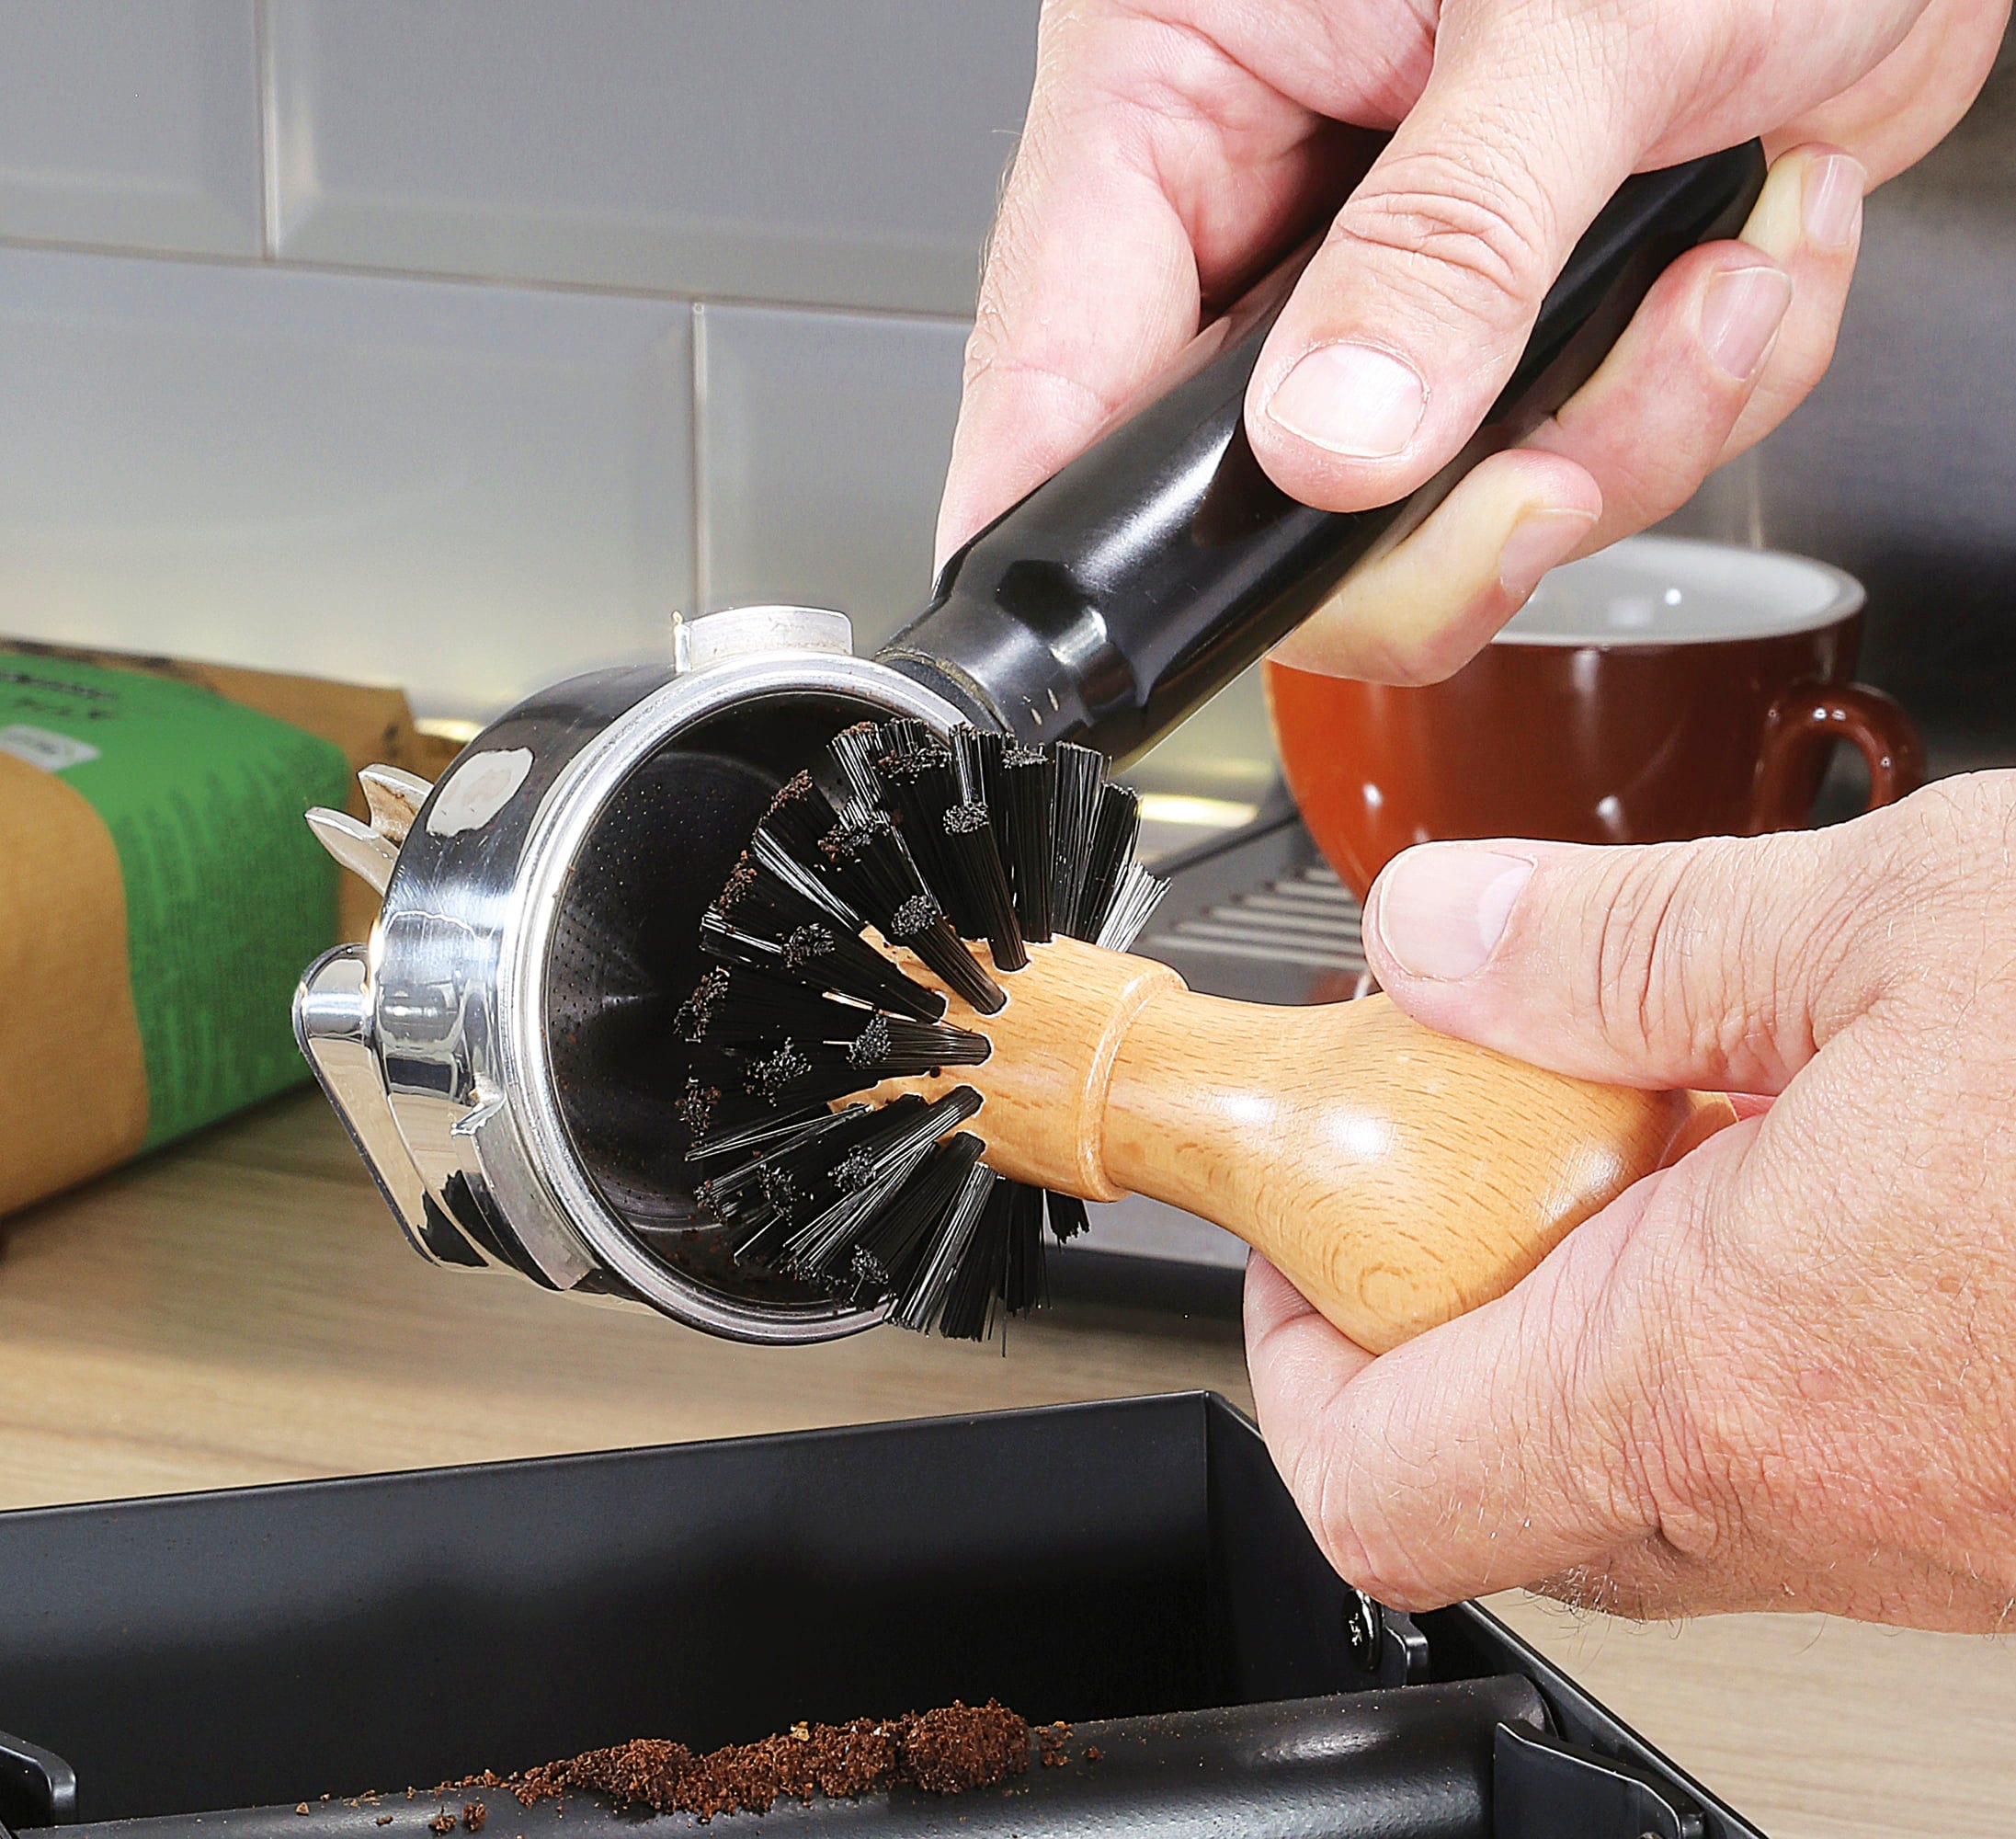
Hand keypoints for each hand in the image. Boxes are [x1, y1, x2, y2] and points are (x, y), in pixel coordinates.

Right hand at [939, 0, 2005, 682]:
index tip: (1133, 619)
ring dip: (1608, 442)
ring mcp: (1392, 281)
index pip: (1060, 347)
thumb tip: (1334, 439)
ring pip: (1424, 515)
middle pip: (1254, 491)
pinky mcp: (1511, 327)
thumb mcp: (1574, 18)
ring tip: (1711, 287)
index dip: (1086, 516)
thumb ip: (1449, 238)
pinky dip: (1685, 407)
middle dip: (1443, 518)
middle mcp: (1267, 198)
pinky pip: (1565, 470)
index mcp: (1184, 73)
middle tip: (1553, 467)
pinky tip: (1737, 264)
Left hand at [1245, 774, 2015, 1628]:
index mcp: (1728, 1386)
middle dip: (1452, 1257)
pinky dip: (1751, 1283)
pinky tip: (1829, 1131)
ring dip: (1608, 1257)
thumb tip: (1442, 933)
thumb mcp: (1902, 924)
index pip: (1373, 1472)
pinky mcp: (2009, 1489)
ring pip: (1652, 1429)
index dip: (1291, 1328)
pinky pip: (1800, 1414)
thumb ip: (1625, 940)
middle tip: (1491, 1092)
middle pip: (1492, 1445)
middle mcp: (1821, 1502)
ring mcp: (1930, 1522)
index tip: (1306, 1182)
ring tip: (1680, 1080)